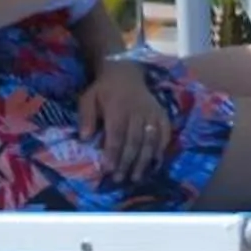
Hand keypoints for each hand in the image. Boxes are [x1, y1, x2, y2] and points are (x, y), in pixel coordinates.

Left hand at [80, 57, 173, 180]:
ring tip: (137, 177)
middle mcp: (137, 112)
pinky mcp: (162, 115)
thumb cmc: (104, 89)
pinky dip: (161, 149)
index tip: (108, 170)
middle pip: (134, 141)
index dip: (112, 153)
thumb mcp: (88, 98)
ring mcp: (152, 113)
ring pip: (150, 140)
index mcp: (118, 108)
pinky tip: (155, 163)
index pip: (116, 135)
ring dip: (143, 161)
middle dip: (127, 162)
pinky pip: (165, 134)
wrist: (127, 72)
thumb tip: (85, 137)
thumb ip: (86, 117)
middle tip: (120, 179)